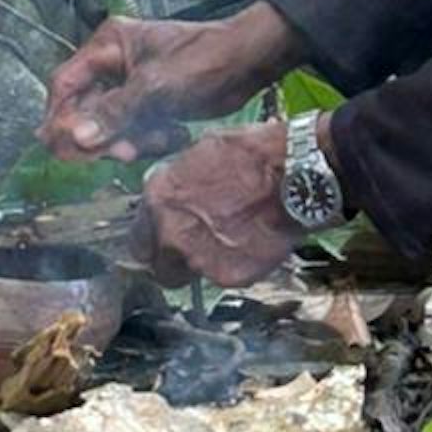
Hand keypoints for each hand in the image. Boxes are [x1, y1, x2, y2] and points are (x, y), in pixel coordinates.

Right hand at [38, 4, 300, 163]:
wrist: (250, 61)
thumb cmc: (204, 60)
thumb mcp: (156, 87)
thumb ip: (114, 112)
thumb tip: (75, 137)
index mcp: (108, 46)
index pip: (65, 84)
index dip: (59, 118)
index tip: (63, 148)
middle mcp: (114, 64)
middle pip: (85, 110)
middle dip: (103, 135)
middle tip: (123, 153)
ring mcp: (132, 85)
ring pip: (110, 125)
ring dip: (129, 141)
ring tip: (159, 141)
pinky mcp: (151, 104)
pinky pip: (134, 131)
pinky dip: (148, 140)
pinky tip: (174, 135)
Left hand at [140, 122, 298, 288]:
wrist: (294, 175)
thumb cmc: (253, 155)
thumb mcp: (201, 154)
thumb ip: (177, 184)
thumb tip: (174, 195)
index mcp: (158, 198)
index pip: (137, 239)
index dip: (154, 239)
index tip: (166, 239)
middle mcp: (170, 233)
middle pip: (158, 266)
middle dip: (173, 260)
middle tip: (197, 247)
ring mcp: (198, 258)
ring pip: (191, 275)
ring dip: (206, 263)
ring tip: (233, 240)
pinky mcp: (228, 277)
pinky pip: (224, 277)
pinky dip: (235, 266)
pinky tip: (252, 243)